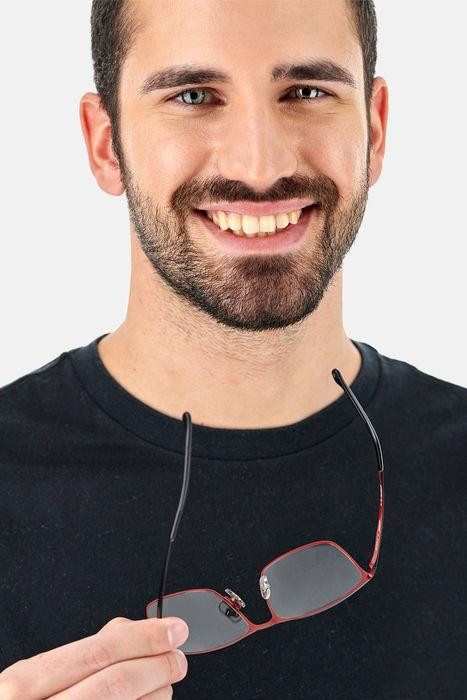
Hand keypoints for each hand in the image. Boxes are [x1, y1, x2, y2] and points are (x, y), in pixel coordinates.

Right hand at [0, 615, 188, 697]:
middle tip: (177, 657)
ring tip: (163, 682)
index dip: (144, 637)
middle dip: (158, 665)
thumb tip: (137, 630)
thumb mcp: (33, 679)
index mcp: (25, 685)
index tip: (173, 630)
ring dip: (158, 692)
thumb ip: (82, 653)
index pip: (98, 652)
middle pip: (118, 682)